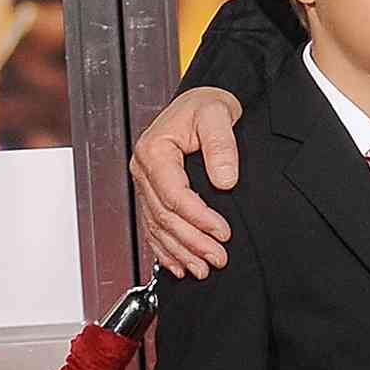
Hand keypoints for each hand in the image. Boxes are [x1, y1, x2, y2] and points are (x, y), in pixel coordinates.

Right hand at [129, 86, 242, 277]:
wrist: (201, 100)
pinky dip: (166, 249)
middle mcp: (144, 170)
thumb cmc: (206, 104)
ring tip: (202, 268)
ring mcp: (146, 183)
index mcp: (154, 151)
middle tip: (218, 258)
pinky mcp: (153, 192)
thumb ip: (222, 145)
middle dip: (192, 242)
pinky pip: (154, 226)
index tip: (223, 231)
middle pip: (165, 216)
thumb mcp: (217, 114)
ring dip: (180, 251)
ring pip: (157, 227)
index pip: (174, 195)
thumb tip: (225, 180)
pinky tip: (179, 264)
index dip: (199, 218)